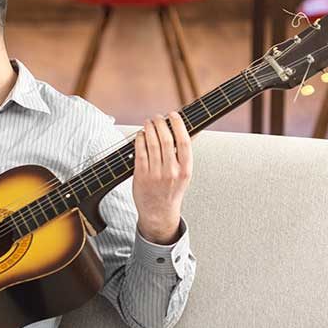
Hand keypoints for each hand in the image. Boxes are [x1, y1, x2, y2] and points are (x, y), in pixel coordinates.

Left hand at [133, 112, 191, 244]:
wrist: (159, 212)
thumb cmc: (171, 190)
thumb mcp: (184, 174)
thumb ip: (184, 154)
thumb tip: (188, 131)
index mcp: (185, 170)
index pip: (184, 141)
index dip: (178, 125)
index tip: (173, 115)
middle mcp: (172, 171)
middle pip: (166, 140)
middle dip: (161, 124)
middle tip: (157, 117)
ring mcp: (156, 174)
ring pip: (152, 144)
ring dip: (149, 129)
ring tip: (148, 123)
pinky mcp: (141, 176)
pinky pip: (140, 153)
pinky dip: (139, 140)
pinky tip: (140, 135)